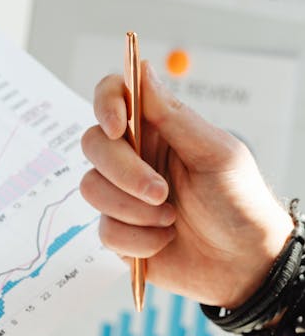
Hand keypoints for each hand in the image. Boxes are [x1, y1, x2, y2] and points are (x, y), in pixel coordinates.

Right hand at [80, 62, 292, 307]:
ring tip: (169, 219)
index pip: (114, 97)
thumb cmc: (239, 202)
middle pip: (94, 144)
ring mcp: (122, 195)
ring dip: (133, 210)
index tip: (118, 127)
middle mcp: (134, 157)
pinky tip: (164, 241)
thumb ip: (175, 116)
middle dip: (124, 172)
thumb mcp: (217, 153)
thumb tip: (142, 71)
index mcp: (157, 129)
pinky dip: (138, 239)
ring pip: (91, 189)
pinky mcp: (119, 232)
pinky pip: (104, 230)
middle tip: (161, 192)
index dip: (106, 104)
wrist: (244, 264)